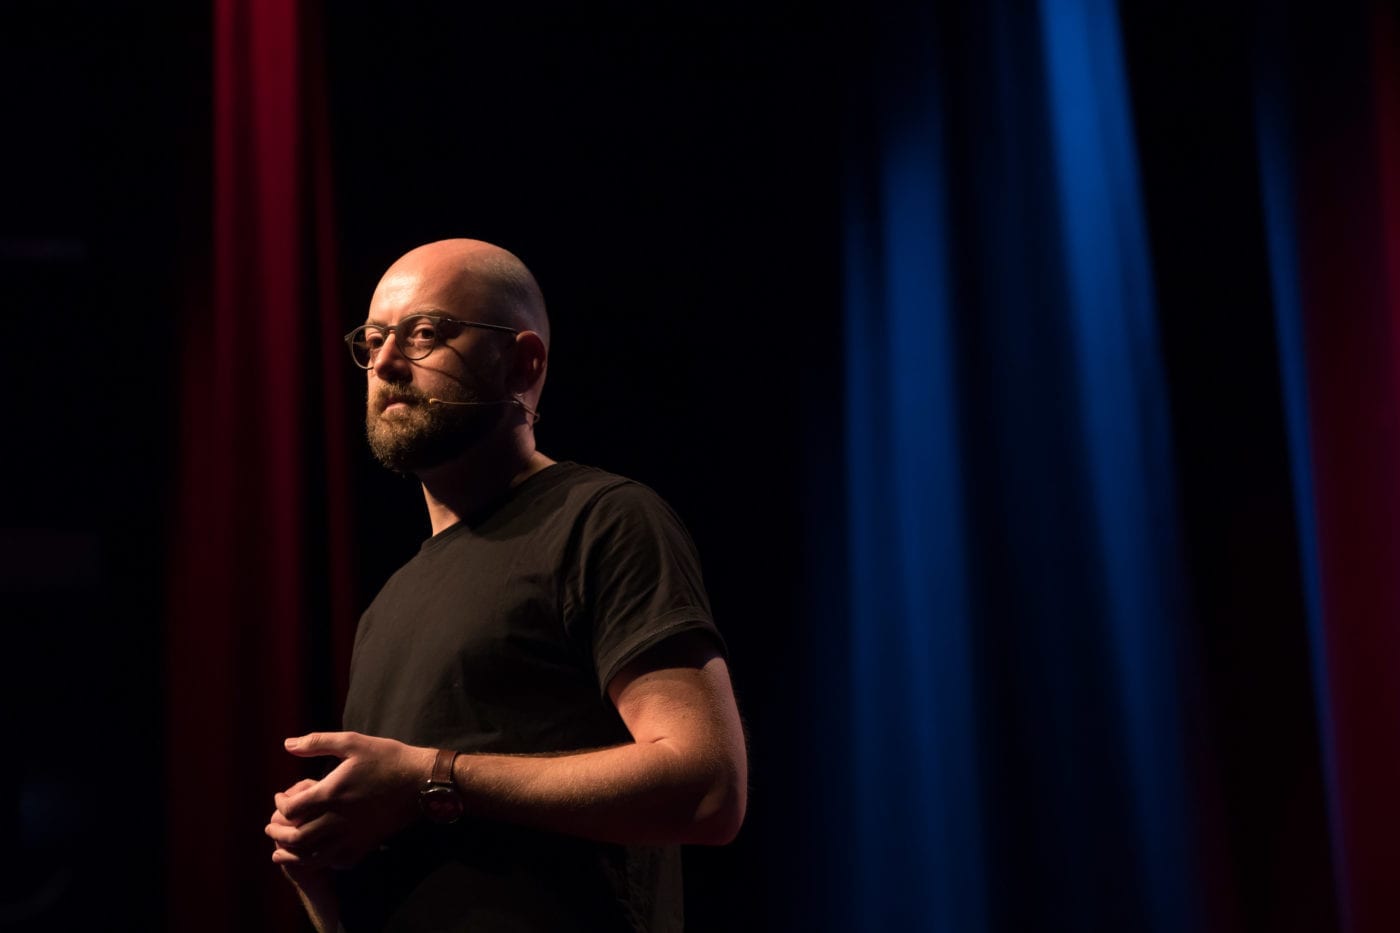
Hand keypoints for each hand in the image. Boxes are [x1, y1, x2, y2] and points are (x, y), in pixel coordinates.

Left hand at [265, 732, 435, 869]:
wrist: (421, 781)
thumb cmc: (387, 758)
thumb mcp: (352, 742)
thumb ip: (317, 742)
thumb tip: (287, 743)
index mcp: (331, 793)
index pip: (291, 810)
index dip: (279, 805)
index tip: (280, 797)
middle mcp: (338, 819)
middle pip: (296, 838)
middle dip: (277, 833)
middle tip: (271, 826)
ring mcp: (352, 836)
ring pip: (312, 857)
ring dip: (292, 854)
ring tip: (281, 850)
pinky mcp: (365, 845)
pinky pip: (336, 862)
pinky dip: (321, 861)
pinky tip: (317, 853)